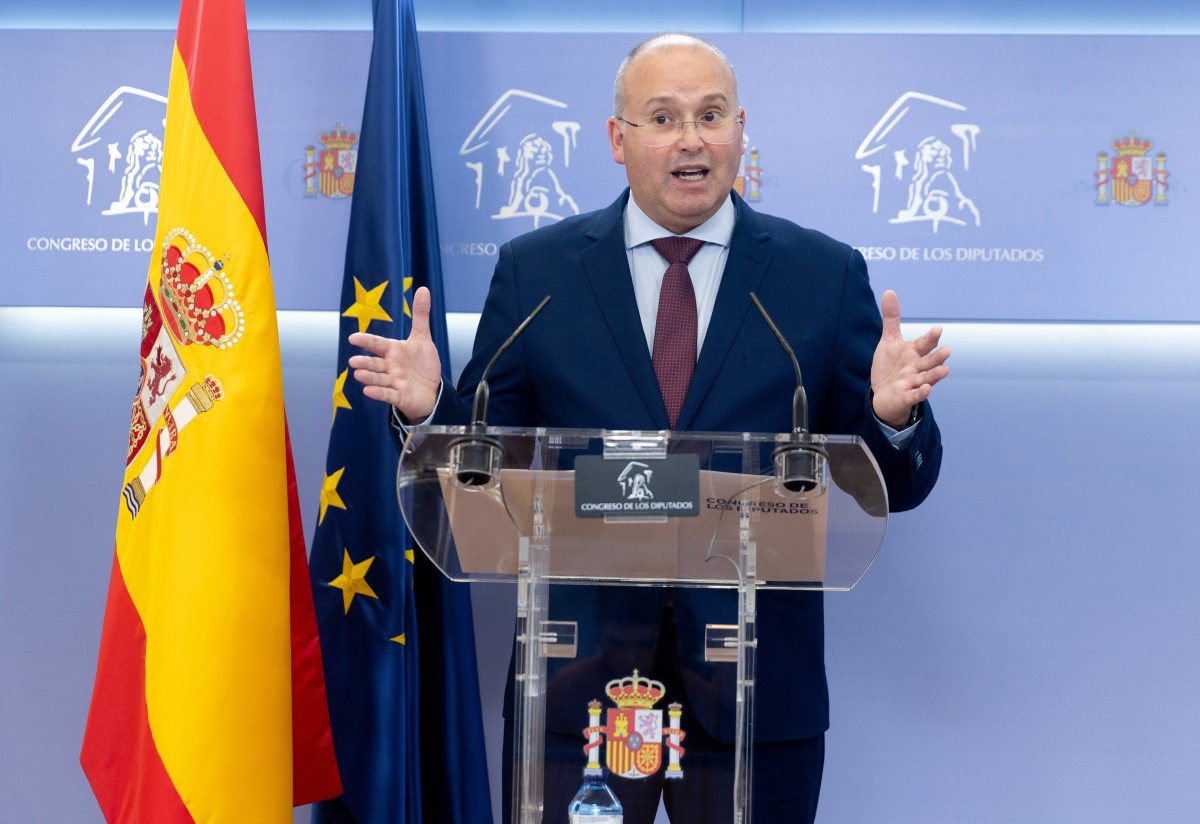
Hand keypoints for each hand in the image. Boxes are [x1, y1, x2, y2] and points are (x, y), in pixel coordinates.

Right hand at [348, 286, 442, 421]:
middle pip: (375, 364)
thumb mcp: (423, 338)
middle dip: (365, 363)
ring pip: (379, 379)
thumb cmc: (422, 364)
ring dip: (369, 377)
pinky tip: (368, 391)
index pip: (378, 344)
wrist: (432, 389)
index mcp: (393, 351)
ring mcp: (394, 382)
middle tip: (353, 362)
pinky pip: (388, 395)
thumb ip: (420, 315)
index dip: (366, 341)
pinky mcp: (399, 396)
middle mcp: (390, 367)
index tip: (353, 338)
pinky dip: (379, 393)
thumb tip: (423, 289)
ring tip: (358, 374)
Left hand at [870, 290, 949, 426]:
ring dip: (935, 375)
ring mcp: (913, 383)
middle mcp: (917, 367)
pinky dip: (920, 393)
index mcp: (915, 352)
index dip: (930, 337)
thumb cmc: (890, 366)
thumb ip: (892, 319)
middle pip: (929, 361)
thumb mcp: (889, 341)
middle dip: (937, 357)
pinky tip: (926, 390)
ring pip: (926, 378)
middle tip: (947, 351)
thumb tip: (889, 291)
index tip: (937, 329)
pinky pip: (914, 395)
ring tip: (945, 370)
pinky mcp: (906, 397)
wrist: (883, 394)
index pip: (924, 343)